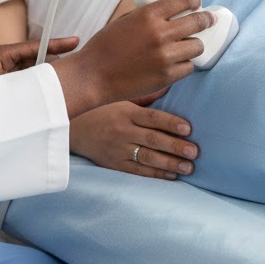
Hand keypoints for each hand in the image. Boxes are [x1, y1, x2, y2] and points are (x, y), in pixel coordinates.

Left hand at [0, 37, 80, 87]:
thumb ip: (22, 81)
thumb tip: (43, 80)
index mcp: (5, 52)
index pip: (37, 46)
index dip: (58, 44)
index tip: (76, 41)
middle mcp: (7, 58)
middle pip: (39, 57)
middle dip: (57, 60)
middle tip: (80, 62)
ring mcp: (7, 69)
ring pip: (35, 69)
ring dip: (48, 74)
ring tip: (69, 80)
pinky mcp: (6, 80)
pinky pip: (27, 78)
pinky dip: (38, 83)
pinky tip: (50, 93)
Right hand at [51, 0, 211, 117]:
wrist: (94, 75)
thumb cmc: (105, 47)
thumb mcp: (125, 20)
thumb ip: (148, 15)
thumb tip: (169, 12)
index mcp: (148, 15)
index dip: (194, 0)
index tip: (197, 3)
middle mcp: (160, 33)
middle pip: (198, 22)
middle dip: (206, 19)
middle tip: (208, 20)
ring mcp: (166, 56)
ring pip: (197, 46)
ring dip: (193, 44)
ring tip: (186, 45)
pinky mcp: (167, 76)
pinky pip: (188, 67)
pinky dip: (184, 64)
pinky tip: (174, 62)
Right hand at [70, 101, 197, 179]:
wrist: (70, 126)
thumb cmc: (98, 109)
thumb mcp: (118, 98)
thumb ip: (144, 97)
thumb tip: (168, 87)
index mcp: (125, 112)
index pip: (152, 117)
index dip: (170, 123)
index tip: (188, 128)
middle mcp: (122, 131)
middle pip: (152, 139)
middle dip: (175, 146)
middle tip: (194, 152)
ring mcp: (117, 149)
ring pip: (147, 157)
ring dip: (169, 163)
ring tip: (188, 167)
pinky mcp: (113, 163)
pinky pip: (136, 170)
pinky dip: (154, 174)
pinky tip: (170, 176)